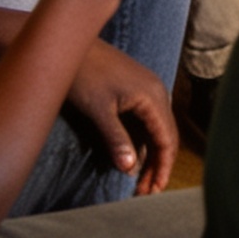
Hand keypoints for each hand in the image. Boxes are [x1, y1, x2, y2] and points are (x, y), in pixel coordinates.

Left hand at [65, 39, 179, 194]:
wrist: (71, 44)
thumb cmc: (84, 75)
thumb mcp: (99, 111)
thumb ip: (117, 139)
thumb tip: (130, 168)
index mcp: (153, 95)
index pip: (167, 138)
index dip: (163, 167)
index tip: (154, 191)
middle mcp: (156, 91)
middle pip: (166, 135)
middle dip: (158, 165)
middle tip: (145, 193)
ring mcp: (147, 88)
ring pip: (157, 128)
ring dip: (151, 154)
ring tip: (139, 181)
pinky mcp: (136, 89)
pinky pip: (148, 120)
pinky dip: (144, 141)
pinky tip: (133, 156)